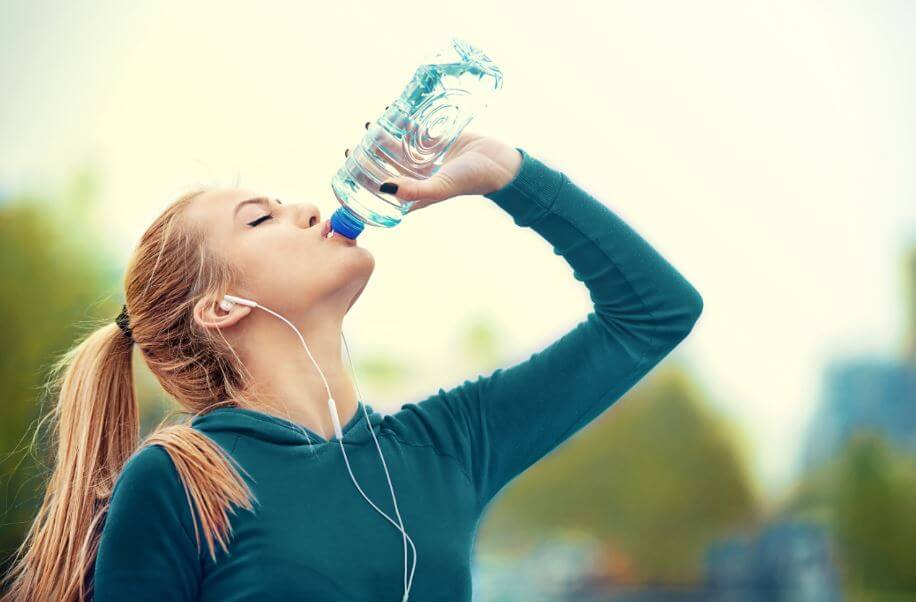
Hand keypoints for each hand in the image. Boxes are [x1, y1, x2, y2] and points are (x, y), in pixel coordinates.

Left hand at [345, 118, 521, 213]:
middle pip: (387, 166)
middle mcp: (418, 177)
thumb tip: (383, 187)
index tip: (349, 171)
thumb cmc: (470, 180)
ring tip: (370, 125)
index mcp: (415, 194)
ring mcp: (427, 159)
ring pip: (398, 147)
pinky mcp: (437, 141)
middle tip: (354, 147)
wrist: (498, 162)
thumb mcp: (439, 187)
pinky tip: (391, 112)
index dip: (364, 183)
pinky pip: (415, 131)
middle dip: (369, 157)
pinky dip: (403, 122)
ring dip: (384, 137)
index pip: (383, 191)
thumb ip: (412, 190)